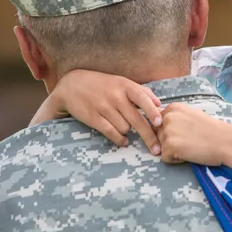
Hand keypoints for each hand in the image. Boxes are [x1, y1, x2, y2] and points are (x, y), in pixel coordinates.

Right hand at [46, 69, 162, 150]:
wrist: (72, 85)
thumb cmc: (103, 84)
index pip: (143, 98)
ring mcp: (103, 107)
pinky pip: (111, 132)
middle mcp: (115, 96)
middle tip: (157, 149)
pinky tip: (123, 141)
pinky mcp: (93, 118)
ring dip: (128, 131)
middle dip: (149, 136)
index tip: (159, 123)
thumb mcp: (121, 82)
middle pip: (136, 120)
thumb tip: (159, 104)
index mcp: (125, 85)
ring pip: (125, 128)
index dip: (152, 112)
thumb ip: (141, 91)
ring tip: (124, 126)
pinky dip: (119, 139)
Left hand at [157, 104, 231, 165]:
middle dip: (171, 141)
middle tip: (190, 140)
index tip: (187, 132)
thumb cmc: (212, 130)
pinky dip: (176, 160)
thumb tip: (163, 124)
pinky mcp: (169, 146)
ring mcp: (168, 131)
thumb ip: (176, 118)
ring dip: (173, 150)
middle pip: (159, 135)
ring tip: (191, 146)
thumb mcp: (191, 115)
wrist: (226, 141)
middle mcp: (167, 117)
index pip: (159, 123)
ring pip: (161, 147)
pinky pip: (165, 158)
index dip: (172, 131)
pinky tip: (189, 154)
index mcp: (173, 108)